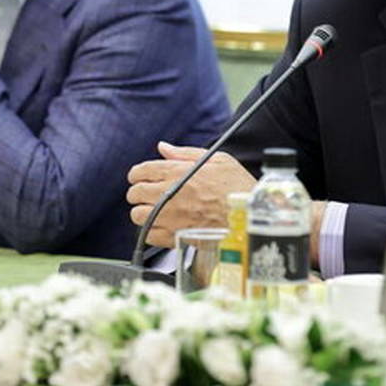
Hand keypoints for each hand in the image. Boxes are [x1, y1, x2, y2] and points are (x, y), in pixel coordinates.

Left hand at [126, 142, 256, 247]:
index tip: (140, 177)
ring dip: (143, 212)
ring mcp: (171, 218)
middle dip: (138, 192)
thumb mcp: (217, 160)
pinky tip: (161, 226)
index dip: (138, 173)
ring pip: (138, 215)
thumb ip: (185, 153)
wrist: (250, 216)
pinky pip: (149, 236)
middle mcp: (169, 195)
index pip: (142, 171)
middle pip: (135, 193)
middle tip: (147, 193)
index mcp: (178, 172)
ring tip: (154, 210)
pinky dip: (151, 231)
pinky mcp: (175, 237)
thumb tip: (163, 148)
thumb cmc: (238, 187)